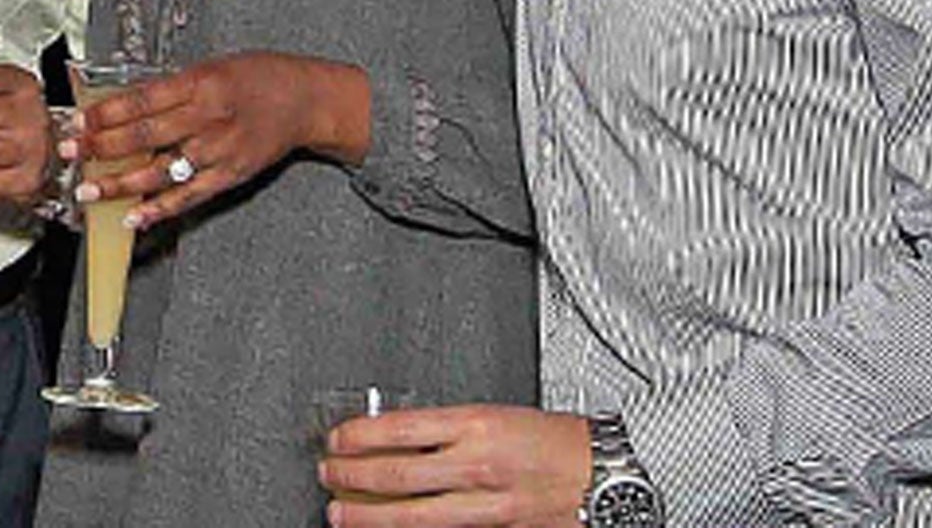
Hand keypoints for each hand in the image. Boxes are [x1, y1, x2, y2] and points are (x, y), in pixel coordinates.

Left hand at [66, 51, 368, 227]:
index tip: (77, 122)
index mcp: (200, 83)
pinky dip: (160, 209)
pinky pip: (189, 196)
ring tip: (88, 190)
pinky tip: (134, 217)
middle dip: (100, 146)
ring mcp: (219, 150)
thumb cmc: (255, 77)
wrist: (304, 100)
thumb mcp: (209, 68)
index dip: (104, 114)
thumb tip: (121, 105)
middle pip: (144, 136)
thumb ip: (170, 89)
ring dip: (120, 184)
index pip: (141, 100)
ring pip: (160, 172)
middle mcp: (208, 117)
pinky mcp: (229, 176)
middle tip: (67, 154)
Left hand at [317, 405, 589, 526]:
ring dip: (370, 516)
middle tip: (328, 475)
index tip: (336, 439)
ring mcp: (489, 505)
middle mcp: (478, 464)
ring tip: (340, 513)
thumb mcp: (492, 414)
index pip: (400, 429)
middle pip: (398, 475)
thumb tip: (393, 436)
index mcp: (475, 424)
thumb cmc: (550, 438)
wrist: (602, 472)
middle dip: (353, 477)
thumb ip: (445, 428)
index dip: (359, 436)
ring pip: (414, 516)